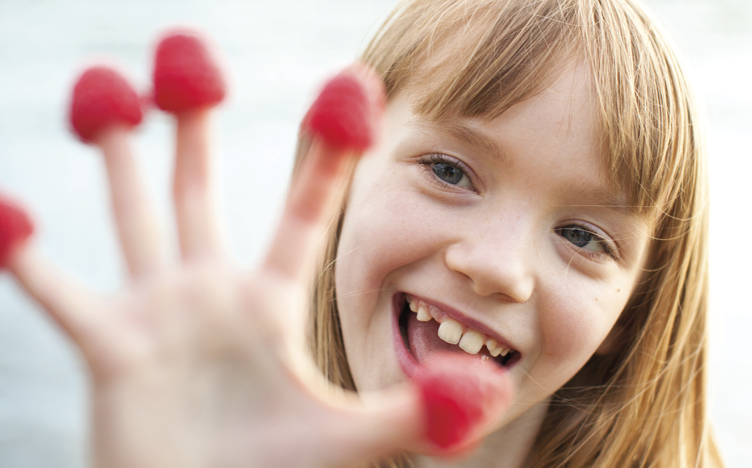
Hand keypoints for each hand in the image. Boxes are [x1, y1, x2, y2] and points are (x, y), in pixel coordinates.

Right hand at [0, 30, 511, 467]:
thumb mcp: (349, 437)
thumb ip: (412, 409)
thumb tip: (486, 392)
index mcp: (269, 299)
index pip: (303, 207)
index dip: (328, 149)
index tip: (349, 83)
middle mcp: (211, 290)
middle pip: (201, 185)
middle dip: (195, 118)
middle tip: (189, 45)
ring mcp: (156, 312)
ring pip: (134, 212)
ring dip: (117, 149)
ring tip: (104, 82)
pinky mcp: (109, 348)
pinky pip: (57, 291)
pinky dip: (29, 255)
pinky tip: (10, 210)